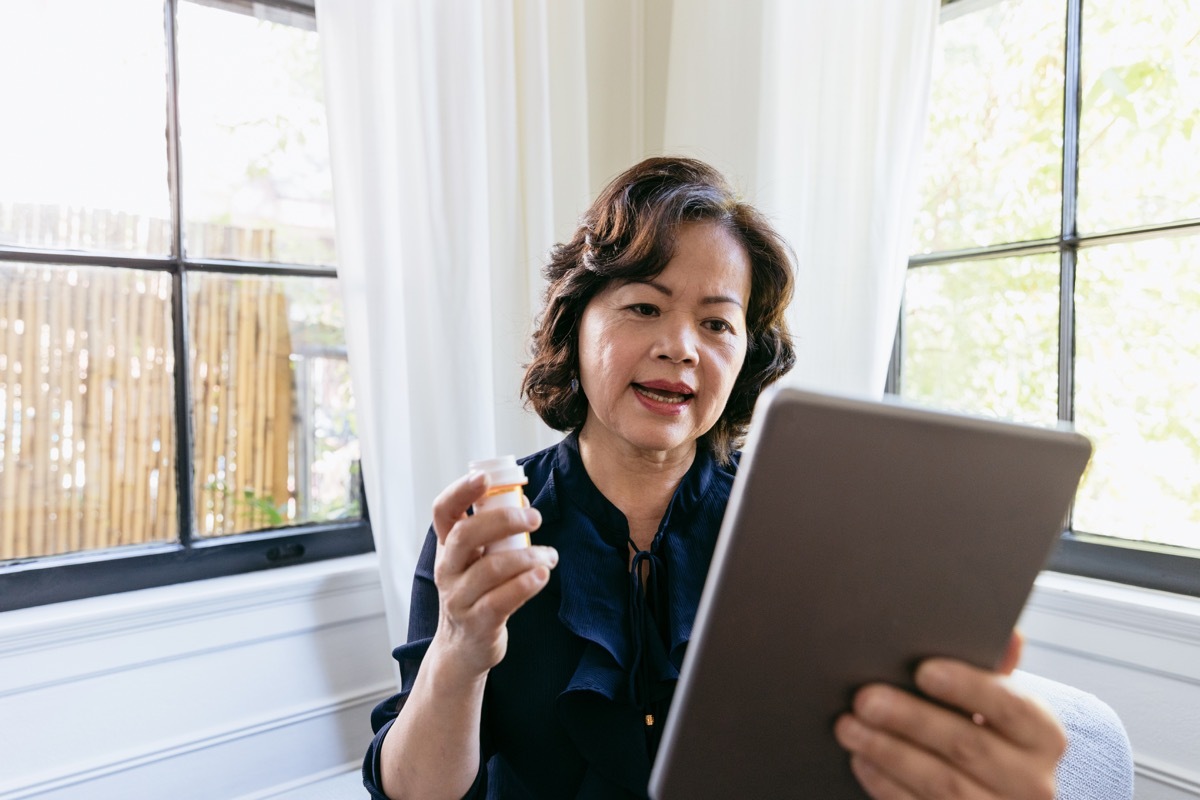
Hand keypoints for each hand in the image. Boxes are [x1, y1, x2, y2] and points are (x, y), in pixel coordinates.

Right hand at [428, 471, 557, 684]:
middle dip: (503, 520)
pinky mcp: (477, 623)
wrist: (462, 649)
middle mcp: (447, 569)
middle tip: (535, 517)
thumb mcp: (475, 560)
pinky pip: (501, 600)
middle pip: (466, 535)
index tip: (485, 478)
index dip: (460, 491)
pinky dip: (524, 584)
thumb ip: (493, 532)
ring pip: (489, 569)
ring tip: (549, 555)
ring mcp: (459, 598)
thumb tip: (523, 500)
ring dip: (526, 556)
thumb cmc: (476, 594)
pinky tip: (542, 576)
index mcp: (447, 547)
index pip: (443, 511)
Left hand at [834, 633, 1065, 798]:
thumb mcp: (999, 708)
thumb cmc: (989, 739)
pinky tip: (861, 760)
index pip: (1011, 706)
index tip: (923, 670)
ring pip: (941, 783)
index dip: (968, 687)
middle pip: (968, 745)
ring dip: (888, 751)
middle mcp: (1032, 781)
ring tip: (849, 727)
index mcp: (1044, 737)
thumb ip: (997, 672)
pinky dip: (886, 785)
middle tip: (866, 698)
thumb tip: (1010, 634)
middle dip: (911, 719)